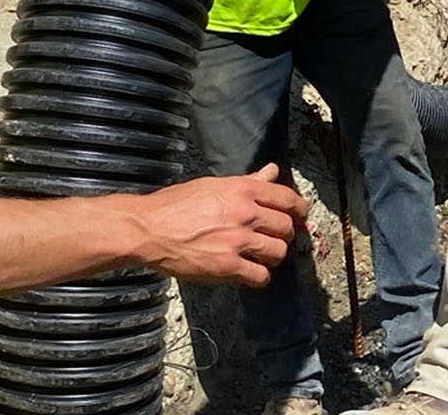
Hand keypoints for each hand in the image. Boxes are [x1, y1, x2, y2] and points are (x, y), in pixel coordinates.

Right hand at [137, 164, 308, 287]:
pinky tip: (251, 274)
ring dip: (273, 257)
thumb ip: (247, 182)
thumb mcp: (213, 185)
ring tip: (262, 257)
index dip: (299, 210)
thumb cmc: (174, 205)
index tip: (299, 217)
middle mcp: (245, 213)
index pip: (287, 198)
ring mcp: (238, 240)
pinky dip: (259, 277)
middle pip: (286, 227)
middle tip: (274, 239)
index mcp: (243, 190)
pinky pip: (260, 276)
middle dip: (284, 235)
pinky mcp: (227, 265)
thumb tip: (271, 170)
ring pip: (278, 252)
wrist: (148, 229)